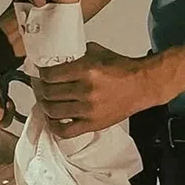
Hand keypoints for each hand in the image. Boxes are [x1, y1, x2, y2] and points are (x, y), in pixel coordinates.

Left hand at [34, 42, 155, 137]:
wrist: (143, 85)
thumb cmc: (121, 68)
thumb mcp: (96, 52)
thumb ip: (74, 55)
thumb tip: (53, 59)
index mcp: (86, 71)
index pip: (50, 75)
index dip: (42, 74)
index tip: (42, 74)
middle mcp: (86, 91)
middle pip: (49, 93)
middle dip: (42, 88)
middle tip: (42, 86)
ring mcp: (89, 110)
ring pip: (52, 111)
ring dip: (45, 105)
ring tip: (47, 100)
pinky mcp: (93, 124)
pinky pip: (65, 131)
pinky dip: (54, 126)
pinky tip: (53, 119)